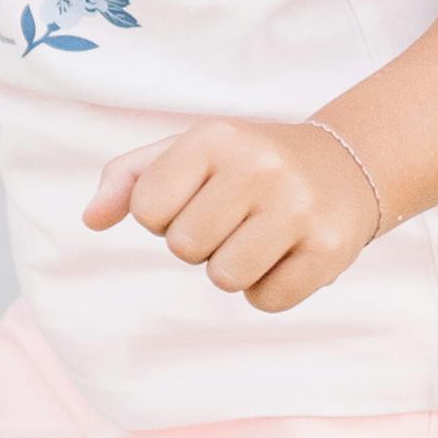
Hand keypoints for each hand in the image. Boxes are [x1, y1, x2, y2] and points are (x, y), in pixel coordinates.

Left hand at [83, 117, 384, 311]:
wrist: (347, 165)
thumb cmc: (249, 165)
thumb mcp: (190, 153)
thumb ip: (130, 179)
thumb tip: (91, 219)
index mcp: (214, 137)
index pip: (146, 208)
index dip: (163, 217)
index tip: (196, 200)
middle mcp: (258, 165)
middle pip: (184, 247)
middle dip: (200, 244)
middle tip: (233, 221)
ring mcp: (298, 206)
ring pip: (225, 278)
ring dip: (234, 270)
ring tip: (258, 238)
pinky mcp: (329, 247)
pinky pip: (268, 301)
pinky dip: (270, 289)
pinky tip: (287, 255)